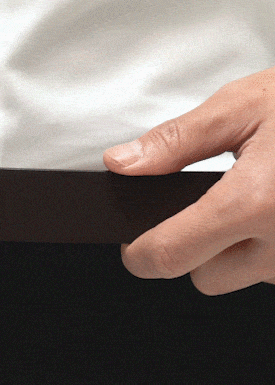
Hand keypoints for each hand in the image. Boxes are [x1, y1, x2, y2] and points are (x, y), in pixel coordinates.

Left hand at [103, 67, 274, 294]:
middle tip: (213, 204)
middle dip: (194, 248)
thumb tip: (123, 164)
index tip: (134, 245)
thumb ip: (175, 142)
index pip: (170, 255)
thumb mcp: (243, 106)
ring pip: (245, 278)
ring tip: (265, 197)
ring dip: (239, 249)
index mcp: (257, 202)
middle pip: (204, 277)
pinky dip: (272, 249)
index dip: (140, 254)